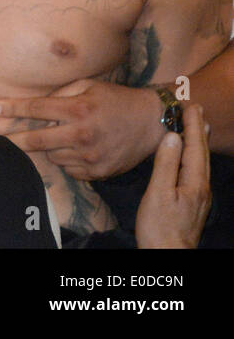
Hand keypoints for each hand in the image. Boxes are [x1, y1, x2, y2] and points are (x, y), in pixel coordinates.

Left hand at [0, 79, 164, 179]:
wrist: (152, 122)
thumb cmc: (116, 100)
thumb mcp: (89, 86)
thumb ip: (61, 93)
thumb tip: (36, 104)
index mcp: (78, 109)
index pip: (36, 109)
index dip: (12, 109)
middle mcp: (82, 134)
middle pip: (35, 140)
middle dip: (14, 138)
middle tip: (1, 137)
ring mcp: (90, 156)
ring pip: (52, 156)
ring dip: (50, 147)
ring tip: (63, 136)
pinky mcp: (98, 172)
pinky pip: (69, 169)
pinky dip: (67, 159)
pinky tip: (78, 148)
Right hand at [136, 104, 209, 247]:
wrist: (167, 253)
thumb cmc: (159, 225)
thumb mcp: (158, 193)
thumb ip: (166, 164)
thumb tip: (172, 137)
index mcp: (194, 182)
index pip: (194, 147)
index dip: (192, 126)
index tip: (190, 106)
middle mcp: (201, 187)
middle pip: (201, 153)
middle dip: (199, 130)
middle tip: (197, 109)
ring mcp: (198, 196)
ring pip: (200, 162)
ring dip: (198, 142)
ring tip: (198, 127)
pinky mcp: (192, 202)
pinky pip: (196, 171)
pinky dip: (194, 156)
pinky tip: (190, 158)